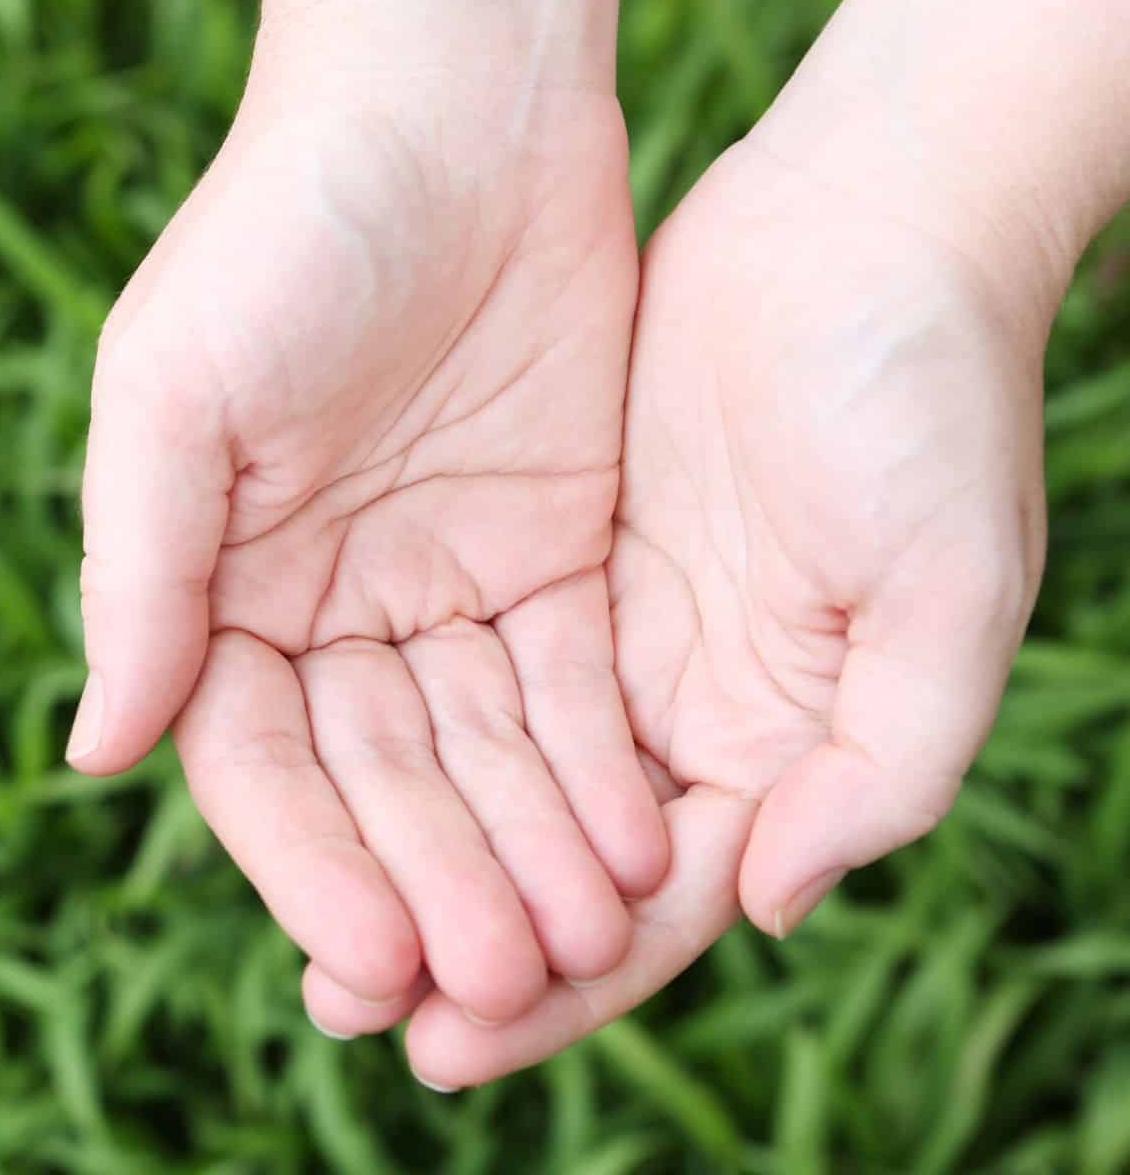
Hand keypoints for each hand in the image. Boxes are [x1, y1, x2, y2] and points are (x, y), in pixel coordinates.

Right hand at [69, 0, 668, 1021]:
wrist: (449, 105)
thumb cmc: (280, 230)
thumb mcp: (173, 397)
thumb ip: (137, 578)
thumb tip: (95, 756)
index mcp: (215, 584)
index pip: (257, 763)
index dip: (310, 865)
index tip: (371, 960)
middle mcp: (324, 605)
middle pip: (380, 780)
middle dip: (436, 883)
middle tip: (497, 987)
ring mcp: (441, 585)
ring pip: (482, 754)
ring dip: (526, 852)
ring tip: (585, 948)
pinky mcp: (552, 552)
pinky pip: (573, 687)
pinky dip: (598, 768)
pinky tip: (638, 845)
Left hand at [350, 136, 1050, 1086]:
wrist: (860, 224)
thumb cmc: (929, 402)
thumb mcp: (946, 594)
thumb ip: (881, 768)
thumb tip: (766, 910)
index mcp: (779, 753)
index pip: (655, 911)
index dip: (558, 989)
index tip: (443, 1040)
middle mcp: (685, 715)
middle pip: (551, 859)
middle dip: (453, 931)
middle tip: (344, 1006)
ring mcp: (611, 633)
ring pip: (490, 774)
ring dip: (409, 848)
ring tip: (319, 931)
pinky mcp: (550, 550)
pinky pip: (463, 664)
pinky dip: (405, 726)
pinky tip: (323, 778)